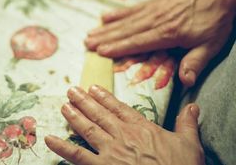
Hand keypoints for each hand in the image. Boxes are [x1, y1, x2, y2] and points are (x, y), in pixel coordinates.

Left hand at [45, 86, 204, 164]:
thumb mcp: (189, 144)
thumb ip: (186, 123)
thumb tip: (192, 106)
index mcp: (141, 128)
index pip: (119, 108)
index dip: (105, 97)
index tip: (93, 88)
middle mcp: (122, 135)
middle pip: (99, 114)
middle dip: (84, 101)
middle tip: (71, 90)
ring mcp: (110, 151)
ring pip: (87, 128)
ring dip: (73, 116)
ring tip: (63, 104)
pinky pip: (77, 155)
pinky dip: (61, 147)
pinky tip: (49, 139)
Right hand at [85, 0, 235, 86]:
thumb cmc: (214, 20)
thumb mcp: (211, 44)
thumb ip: (195, 62)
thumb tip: (185, 82)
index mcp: (168, 33)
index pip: (138, 42)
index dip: (119, 48)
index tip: (101, 52)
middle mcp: (156, 20)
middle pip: (126, 31)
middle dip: (105, 38)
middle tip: (87, 44)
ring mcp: (153, 9)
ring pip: (126, 20)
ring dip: (107, 28)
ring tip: (90, 33)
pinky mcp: (154, 2)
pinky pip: (132, 8)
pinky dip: (118, 13)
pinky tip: (105, 16)